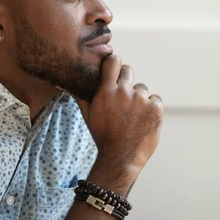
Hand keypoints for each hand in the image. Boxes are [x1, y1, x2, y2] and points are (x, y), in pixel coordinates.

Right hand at [75, 55, 162, 183]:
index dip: (114, 62)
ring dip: (138, 98)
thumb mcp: (87, 116)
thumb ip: (80, 96)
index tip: (115, 67)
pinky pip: (154, 100)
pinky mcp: (155, 108)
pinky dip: (151, 108)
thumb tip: (64, 83)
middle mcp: (124, 92)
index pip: (113, 62)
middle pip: (129, 71)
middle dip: (126, 79)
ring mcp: (141, 100)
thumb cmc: (102, 136)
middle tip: (124, 94)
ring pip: (142, 89)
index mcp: (106, 92)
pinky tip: (143, 121)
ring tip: (132, 116)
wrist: (120, 157)